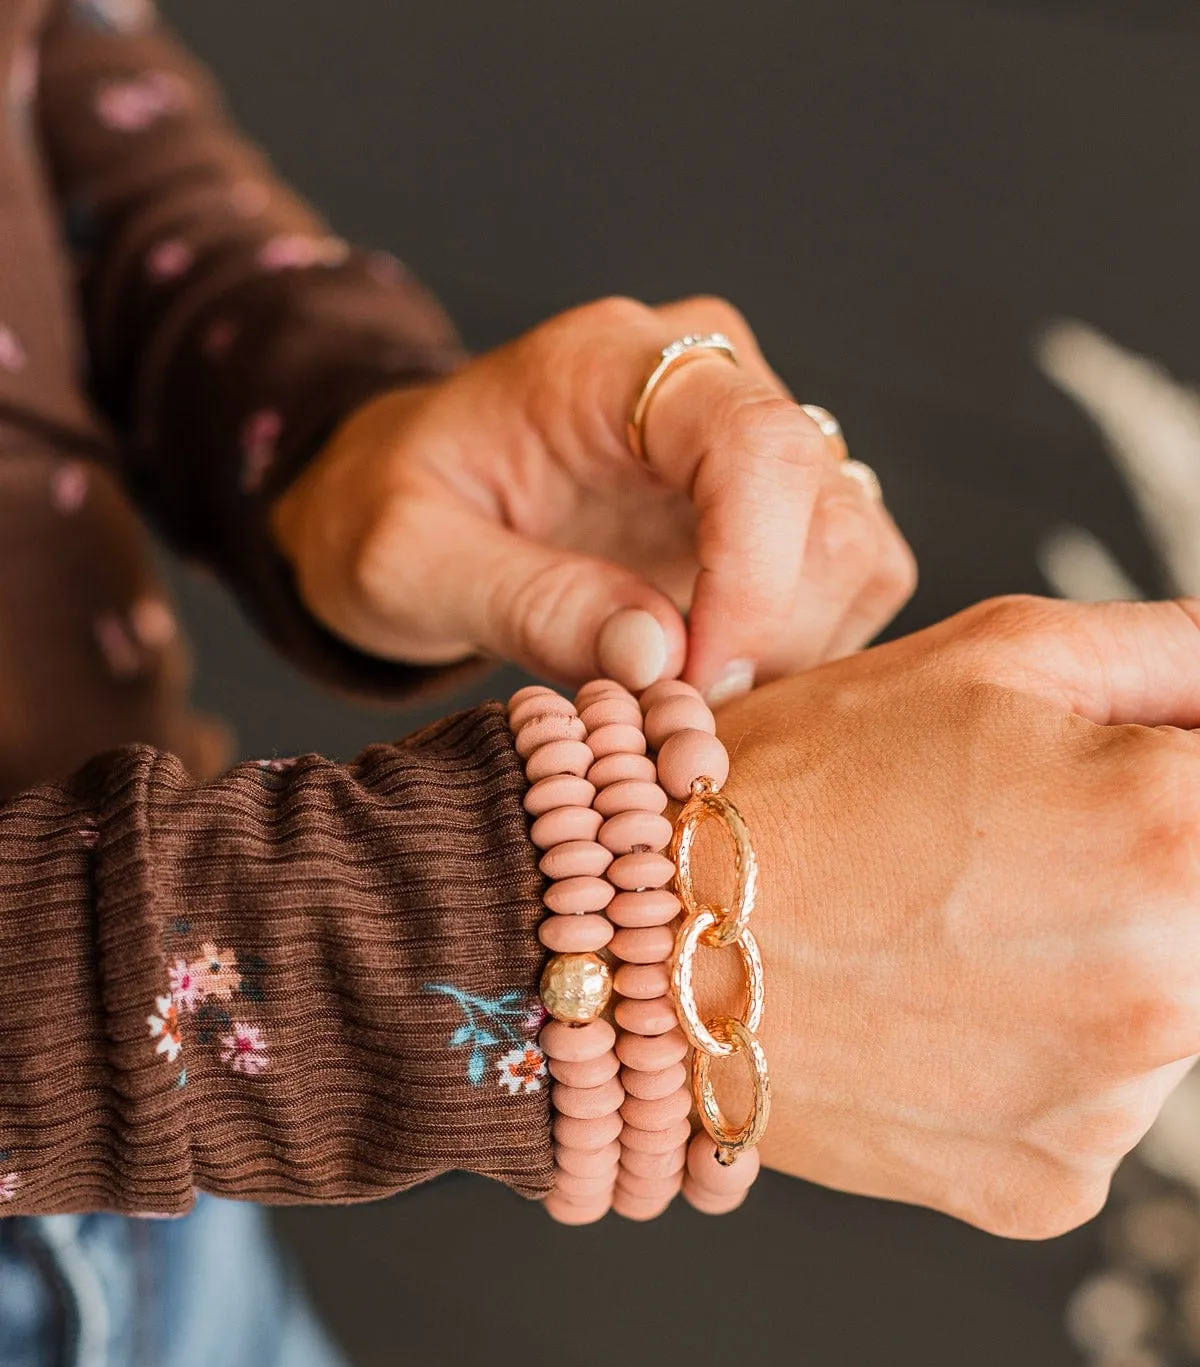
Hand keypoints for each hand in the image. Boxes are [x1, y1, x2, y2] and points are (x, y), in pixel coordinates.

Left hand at [270, 297, 915, 700]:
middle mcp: (713, 383)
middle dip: (772, 639)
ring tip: (685, 705)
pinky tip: (710, 687)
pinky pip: (848, 588)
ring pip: (857, 555)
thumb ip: (526, 603)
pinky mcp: (776, 515)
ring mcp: (754, 447)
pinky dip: (801, 659)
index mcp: (616, 363)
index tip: (695, 680)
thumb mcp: (406, 563)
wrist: (399, 497)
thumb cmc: (388, 514)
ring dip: (795, 657)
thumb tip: (659, 660)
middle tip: (675, 717)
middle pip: (829, 510)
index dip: (753, 579)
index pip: (756, 444)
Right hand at [707, 595, 1199, 1236]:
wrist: (650, 942)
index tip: (1107, 802)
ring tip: (960, 936)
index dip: (1175, 783)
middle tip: (1017, 860)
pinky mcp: (1053, 1187)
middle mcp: (1171, 985)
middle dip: (1150, 880)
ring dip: (1100, 971)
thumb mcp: (1002, 651)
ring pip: (1166, 1013)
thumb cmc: (802, 790)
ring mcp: (1113, 1105)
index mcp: (1179, 828)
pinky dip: (1039, 1064)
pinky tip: (944, 1015)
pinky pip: (1093, 1109)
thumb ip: (1179, 655)